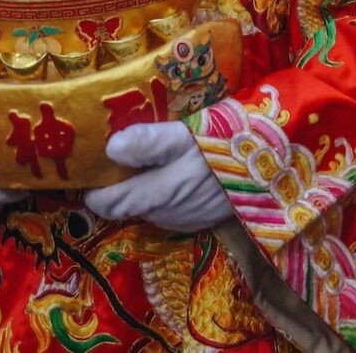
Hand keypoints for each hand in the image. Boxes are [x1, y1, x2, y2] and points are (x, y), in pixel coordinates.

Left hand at [85, 121, 230, 231]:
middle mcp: (163, 215)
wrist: (268, 171)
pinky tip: (173, 167)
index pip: (107, 204)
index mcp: (154, 197)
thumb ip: (146, 142)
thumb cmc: (221, 148)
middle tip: (115, 152)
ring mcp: (183, 219)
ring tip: (144, 156)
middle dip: (118, 182)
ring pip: (148, 204)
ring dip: (142, 185)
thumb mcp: (183, 136)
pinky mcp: (199, 217)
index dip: (93, 189)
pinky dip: (164, 190)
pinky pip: (169, 206)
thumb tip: (110, 148)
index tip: (87, 168)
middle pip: (127, 203)